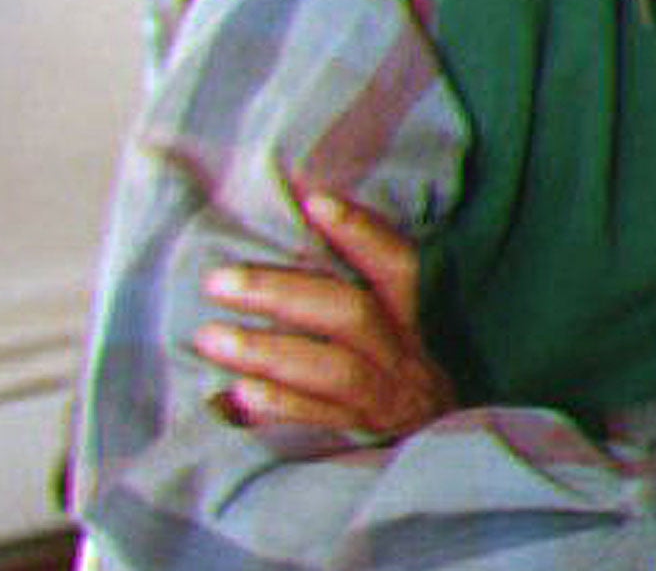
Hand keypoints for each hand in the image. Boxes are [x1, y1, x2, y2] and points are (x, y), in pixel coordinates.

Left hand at [193, 190, 453, 437]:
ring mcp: (384, 398)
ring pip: (333, 370)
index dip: (362, 232)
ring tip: (210, 336)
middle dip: (283, 294)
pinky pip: (319, 422)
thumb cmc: (404, 368)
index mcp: (416, 315)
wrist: (445, 453)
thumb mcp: (402, 324)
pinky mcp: (363, 438)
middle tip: (218, 281)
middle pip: (351, 315)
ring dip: (269, 352)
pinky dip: (279, 406)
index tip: (316, 201)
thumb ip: (365, 282)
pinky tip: (237, 393)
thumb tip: (303, 221)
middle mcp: (404, 354)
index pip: (397, 265)